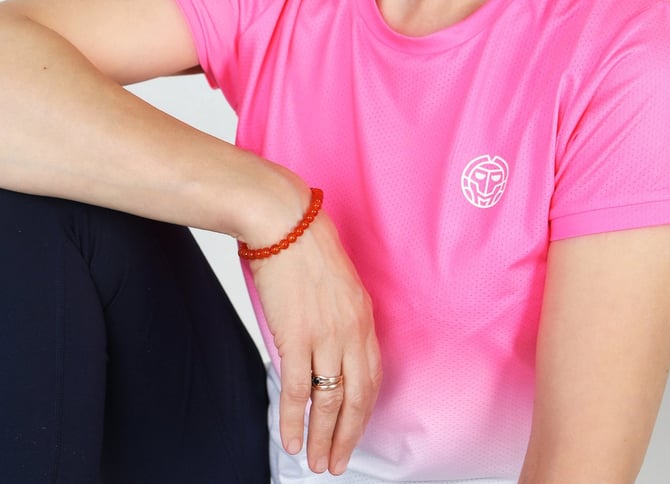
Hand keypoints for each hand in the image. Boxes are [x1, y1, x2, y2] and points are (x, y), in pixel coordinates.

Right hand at [250, 209, 381, 474]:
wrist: (285, 222)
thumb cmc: (305, 244)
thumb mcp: (338, 281)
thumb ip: (339, 314)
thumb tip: (326, 344)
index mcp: (363, 316)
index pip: (372, 375)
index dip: (364, 410)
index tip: (355, 430)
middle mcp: (351, 330)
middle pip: (357, 397)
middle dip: (348, 435)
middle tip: (337, 463)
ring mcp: (326, 335)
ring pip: (330, 400)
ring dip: (323, 437)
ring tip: (316, 462)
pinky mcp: (297, 336)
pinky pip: (298, 390)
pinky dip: (294, 420)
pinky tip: (291, 440)